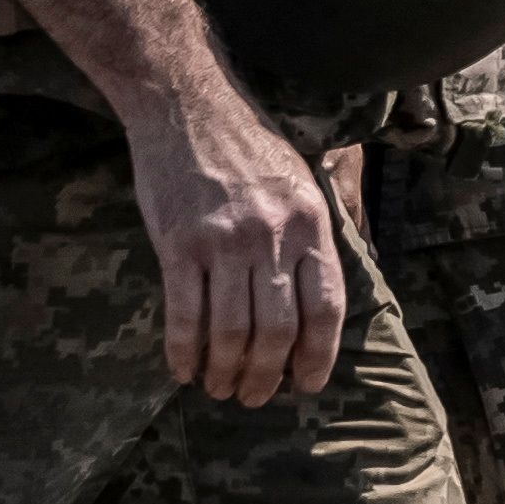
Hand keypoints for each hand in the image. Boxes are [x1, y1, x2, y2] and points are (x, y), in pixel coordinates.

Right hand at [130, 80, 347, 400]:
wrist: (185, 105)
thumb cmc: (247, 146)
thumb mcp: (302, 182)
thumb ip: (315, 237)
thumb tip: (325, 299)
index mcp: (310, 223)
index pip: (325, 308)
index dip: (319, 356)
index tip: (308, 384)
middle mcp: (271, 236)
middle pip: (278, 330)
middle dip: (268, 376)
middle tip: (257, 398)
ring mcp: (223, 241)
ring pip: (232, 331)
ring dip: (227, 371)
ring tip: (221, 389)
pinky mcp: (178, 243)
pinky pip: (184, 313)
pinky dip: (184, 351)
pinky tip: (184, 370)